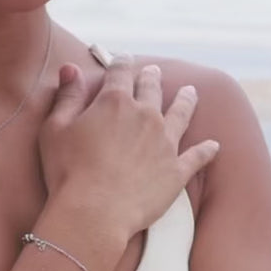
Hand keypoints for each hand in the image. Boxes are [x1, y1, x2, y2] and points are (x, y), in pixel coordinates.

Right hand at [38, 56, 219, 240]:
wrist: (94, 212)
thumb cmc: (68, 171)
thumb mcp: (55, 129)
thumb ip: (67, 96)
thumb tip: (71, 67)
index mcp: (114, 102)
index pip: (120, 72)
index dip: (121, 62)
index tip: (123, 58)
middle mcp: (145, 115)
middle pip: (152, 88)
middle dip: (151, 77)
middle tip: (154, 72)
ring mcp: (165, 142)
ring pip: (181, 113)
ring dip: (186, 100)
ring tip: (191, 92)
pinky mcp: (176, 170)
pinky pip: (197, 156)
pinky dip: (207, 150)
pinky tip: (214, 145)